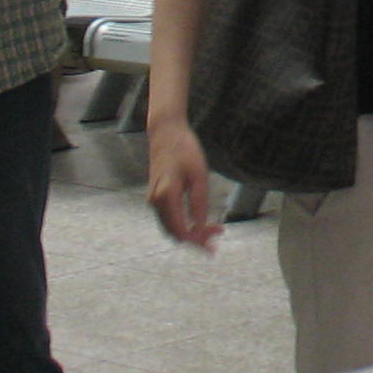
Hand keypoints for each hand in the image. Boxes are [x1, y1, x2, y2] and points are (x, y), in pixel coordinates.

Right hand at [145, 119, 223, 250]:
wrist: (166, 133)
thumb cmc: (185, 150)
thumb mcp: (199, 175)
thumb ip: (199, 203)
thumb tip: (201, 229)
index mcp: (166, 196)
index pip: (181, 231)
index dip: (199, 239)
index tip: (218, 236)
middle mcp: (155, 202)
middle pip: (175, 234)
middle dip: (197, 239)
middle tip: (219, 234)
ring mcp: (152, 201)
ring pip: (171, 229)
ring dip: (191, 233)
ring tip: (214, 229)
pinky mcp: (155, 198)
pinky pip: (169, 220)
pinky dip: (184, 225)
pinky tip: (200, 222)